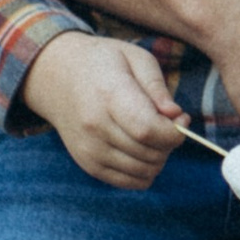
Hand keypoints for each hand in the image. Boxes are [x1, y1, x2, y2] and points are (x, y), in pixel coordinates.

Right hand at [20, 31, 189, 186]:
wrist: (58, 77)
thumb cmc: (104, 63)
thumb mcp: (135, 57)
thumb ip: (157, 86)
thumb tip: (176, 116)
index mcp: (109, 96)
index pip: (148, 130)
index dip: (174, 131)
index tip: (182, 118)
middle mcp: (95, 127)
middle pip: (150, 153)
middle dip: (170, 142)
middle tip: (167, 123)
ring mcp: (89, 150)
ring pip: (145, 171)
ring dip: (160, 157)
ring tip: (152, 134)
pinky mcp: (89, 165)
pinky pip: (131, 182)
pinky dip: (145, 171)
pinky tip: (142, 149)